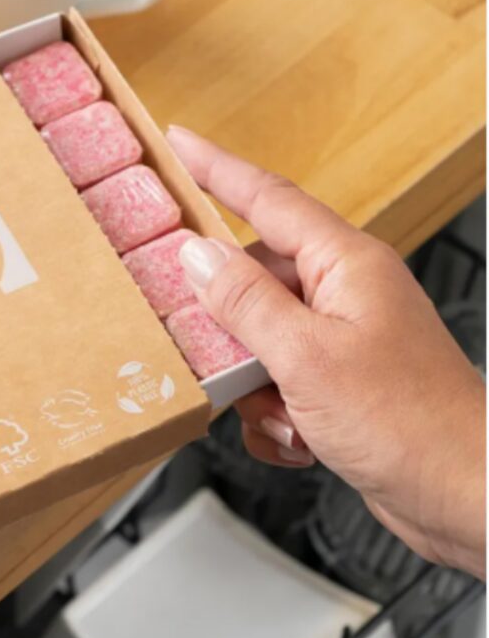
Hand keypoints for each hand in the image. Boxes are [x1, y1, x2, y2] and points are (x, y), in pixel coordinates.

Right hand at [166, 125, 485, 578]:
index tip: (179, 143)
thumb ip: (244, 300)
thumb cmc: (410, 423)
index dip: (216, 169)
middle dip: (223, 320)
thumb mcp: (306, 356)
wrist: (464, 494)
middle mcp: (343, 293)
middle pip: (251, 278)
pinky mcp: (335, 382)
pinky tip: (297, 436)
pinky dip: (272, 415)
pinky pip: (273, 383)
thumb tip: (198, 255)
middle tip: (197, 338)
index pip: (267, 199)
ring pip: (255, 339)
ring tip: (281, 412)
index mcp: (344, 265)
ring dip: (252, 384)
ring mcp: (340, 339)